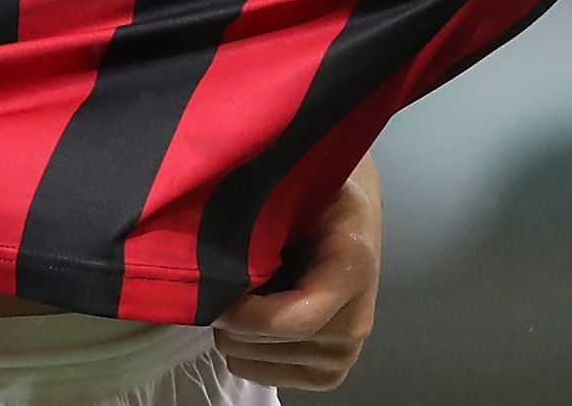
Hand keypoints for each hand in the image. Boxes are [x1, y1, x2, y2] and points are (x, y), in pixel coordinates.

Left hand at [211, 157, 379, 391]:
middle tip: (224, 283)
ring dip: (239, 331)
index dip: (246, 315)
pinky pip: (262, 375)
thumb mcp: (297, 196)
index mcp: (353, 270)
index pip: (296, 319)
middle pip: (269, 344)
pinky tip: (257, 316)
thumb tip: (216, 259)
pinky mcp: (327, 375)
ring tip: (251, 293)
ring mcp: (344, 355)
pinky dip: (246, 347)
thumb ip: (266, 226)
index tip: (215, 294)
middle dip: (232, 318)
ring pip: (257, 362)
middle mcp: (356, 322)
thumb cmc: (320, 203)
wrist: (350, 220)